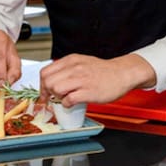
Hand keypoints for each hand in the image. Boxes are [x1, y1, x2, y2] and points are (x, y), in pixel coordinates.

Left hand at [39, 53, 155, 105]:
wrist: (123, 73)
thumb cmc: (104, 71)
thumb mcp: (82, 62)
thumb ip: (67, 69)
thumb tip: (53, 80)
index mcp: (71, 60)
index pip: (46, 72)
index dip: (42, 85)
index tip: (44, 93)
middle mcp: (74, 68)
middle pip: (48, 81)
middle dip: (47, 92)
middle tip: (52, 98)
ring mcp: (81, 80)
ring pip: (56, 89)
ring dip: (57, 97)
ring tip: (64, 99)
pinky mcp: (88, 92)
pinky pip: (68, 100)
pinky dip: (67, 104)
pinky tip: (72, 103)